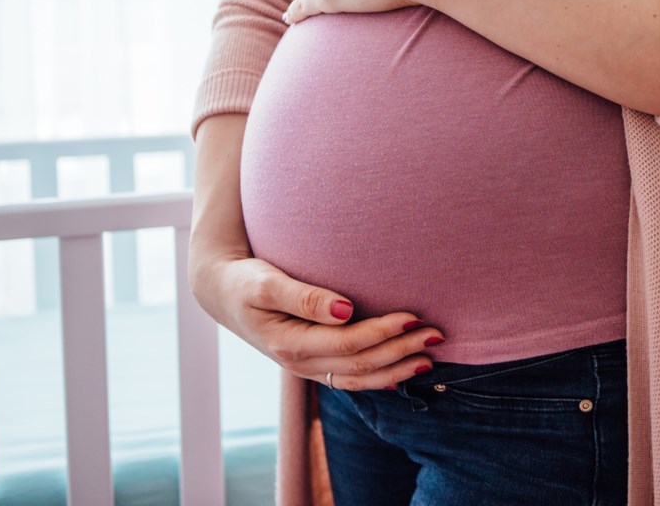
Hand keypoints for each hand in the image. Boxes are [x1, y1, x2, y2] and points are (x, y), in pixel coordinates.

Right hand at [190, 252, 443, 390]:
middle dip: (401, 352)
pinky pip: (349, 379)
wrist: (222, 292)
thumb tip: (346, 309)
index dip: (383, 332)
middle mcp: (300, 363)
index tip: (413, 316)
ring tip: (430, 359)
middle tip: (437, 334)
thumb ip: (304, 296)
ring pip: (358, 378)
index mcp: (289, 344)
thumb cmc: (245, 280)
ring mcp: (306, 368)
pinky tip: (401, 375)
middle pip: (360, 364)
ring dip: (396, 370)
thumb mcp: (266, 283)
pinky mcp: (311, 363)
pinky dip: (377, 379)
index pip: (348, 344)